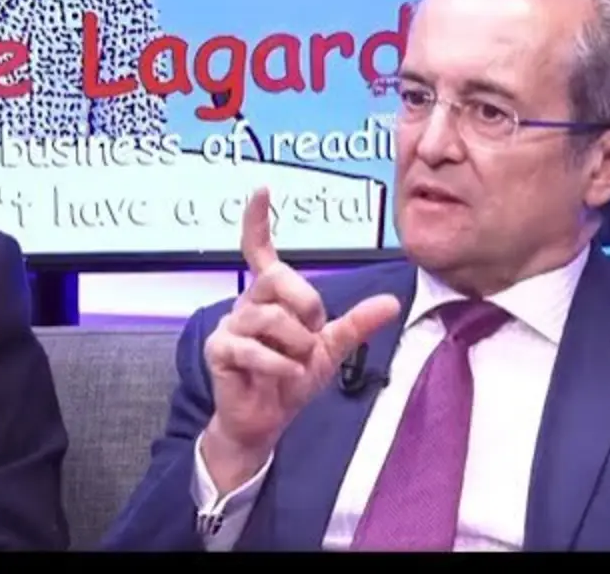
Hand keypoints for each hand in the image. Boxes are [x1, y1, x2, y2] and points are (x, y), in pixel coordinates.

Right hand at [201, 188, 399, 490]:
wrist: (266, 419)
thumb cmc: (291, 377)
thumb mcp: (332, 348)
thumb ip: (357, 323)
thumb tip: (391, 302)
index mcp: (270, 296)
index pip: (260, 252)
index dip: (258, 221)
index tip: (261, 191)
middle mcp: (246, 303)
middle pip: (279, 279)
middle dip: (307, 307)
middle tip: (312, 336)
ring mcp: (229, 326)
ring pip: (272, 319)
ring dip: (296, 347)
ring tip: (294, 363)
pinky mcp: (219, 350)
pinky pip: (255, 350)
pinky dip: (281, 367)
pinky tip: (285, 376)